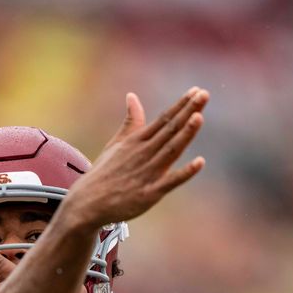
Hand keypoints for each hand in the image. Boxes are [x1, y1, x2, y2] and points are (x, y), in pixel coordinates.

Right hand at [61, 88, 208, 229]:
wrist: (88, 202)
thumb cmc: (104, 172)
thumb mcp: (116, 143)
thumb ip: (131, 121)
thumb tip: (132, 96)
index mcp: (137, 141)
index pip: (164, 119)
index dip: (181, 105)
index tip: (197, 90)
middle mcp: (144, 153)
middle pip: (171, 129)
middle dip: (188, 111)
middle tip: (204, 94)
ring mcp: (148, 173)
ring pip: (171, 150)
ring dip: (186, 134)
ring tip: (199, 116)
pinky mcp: (150, 193)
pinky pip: (170, 181)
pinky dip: (185, 173)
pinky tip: (200, 162)